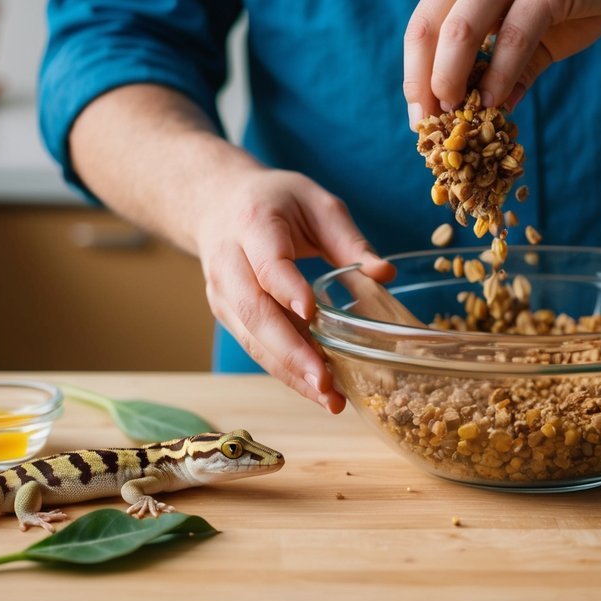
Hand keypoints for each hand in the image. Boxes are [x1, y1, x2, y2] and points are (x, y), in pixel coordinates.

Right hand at [193, 169, 394, 412]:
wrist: (216, 203)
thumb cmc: (275, 201)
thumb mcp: (316, 203)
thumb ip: (349, 239)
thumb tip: (385, 275)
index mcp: (252, 225)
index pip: (267, 263)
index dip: (287, 288)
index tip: (311, 312)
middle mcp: (228, 263)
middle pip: (254, 312)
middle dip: (291, 351)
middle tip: (326, 381)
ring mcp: (223, 293)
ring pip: (253, 338)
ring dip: (290, 372)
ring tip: (328, 399)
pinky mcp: (227, 315)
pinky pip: (255, 346)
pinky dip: (285, 371)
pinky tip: (315, 389)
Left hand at [403, 0, 600, 127]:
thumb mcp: (537, 24)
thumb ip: (511, 64)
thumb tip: (490, 113)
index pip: (423, 22)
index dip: (413, 73)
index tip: (419, 117)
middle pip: (429, 26)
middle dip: (422, 81)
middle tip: (430, 124)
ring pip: (460, 30)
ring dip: (451, 79)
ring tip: (456, 117)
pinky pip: (512, 37)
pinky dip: (499, 75)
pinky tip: (495, 103)